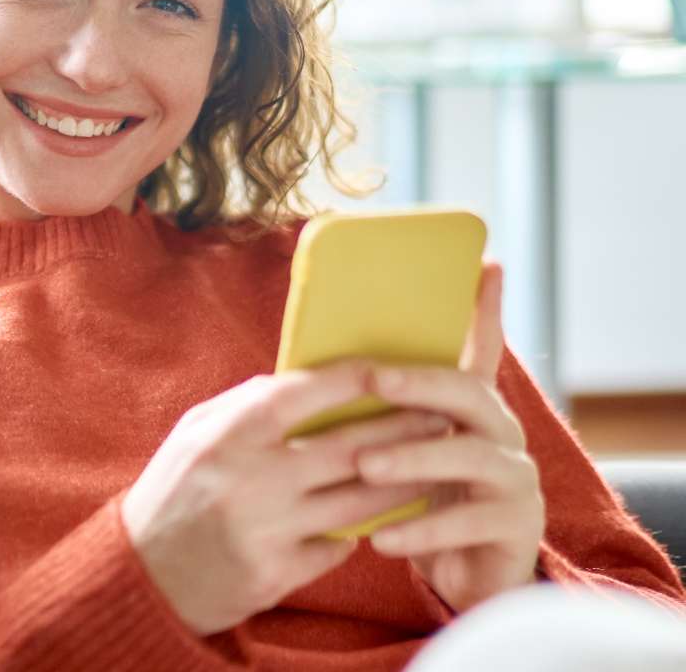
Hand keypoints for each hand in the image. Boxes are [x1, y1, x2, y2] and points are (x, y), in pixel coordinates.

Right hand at [122, 361, 455, 635]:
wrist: (143, 573)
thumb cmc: (173, 487)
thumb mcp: (197, 430)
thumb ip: (249, 404)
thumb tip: (311, 381)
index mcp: (229, 434)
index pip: (304, 394)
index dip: (353, 378)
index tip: (391, 367)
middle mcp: (251, 480)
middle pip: (348, 449)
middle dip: (401, 428)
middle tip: (439, 414)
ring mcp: (266, 532)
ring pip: (357, 503)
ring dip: (403, 481)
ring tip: (433, 461)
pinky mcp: (276, 575)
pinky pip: (338, 547)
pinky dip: (363, 528)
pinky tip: (390, 511)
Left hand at [352, 261, 545, 612]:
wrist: (459, 576)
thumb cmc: (417, 498)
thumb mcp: (398, 446)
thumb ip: (380, 408)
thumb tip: (321, 364)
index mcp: (471, 404)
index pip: (481, 347)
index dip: (484, 308)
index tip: (488, 264)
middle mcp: (501, 430)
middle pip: (470, 390)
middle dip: (420, 381)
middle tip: (373, 379)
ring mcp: (515, 476)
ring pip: (469, 454)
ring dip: (412, 458)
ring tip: (364, 466)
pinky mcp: (518, 526)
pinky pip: (469, 522)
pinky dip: (421, 527)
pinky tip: (381, 538)